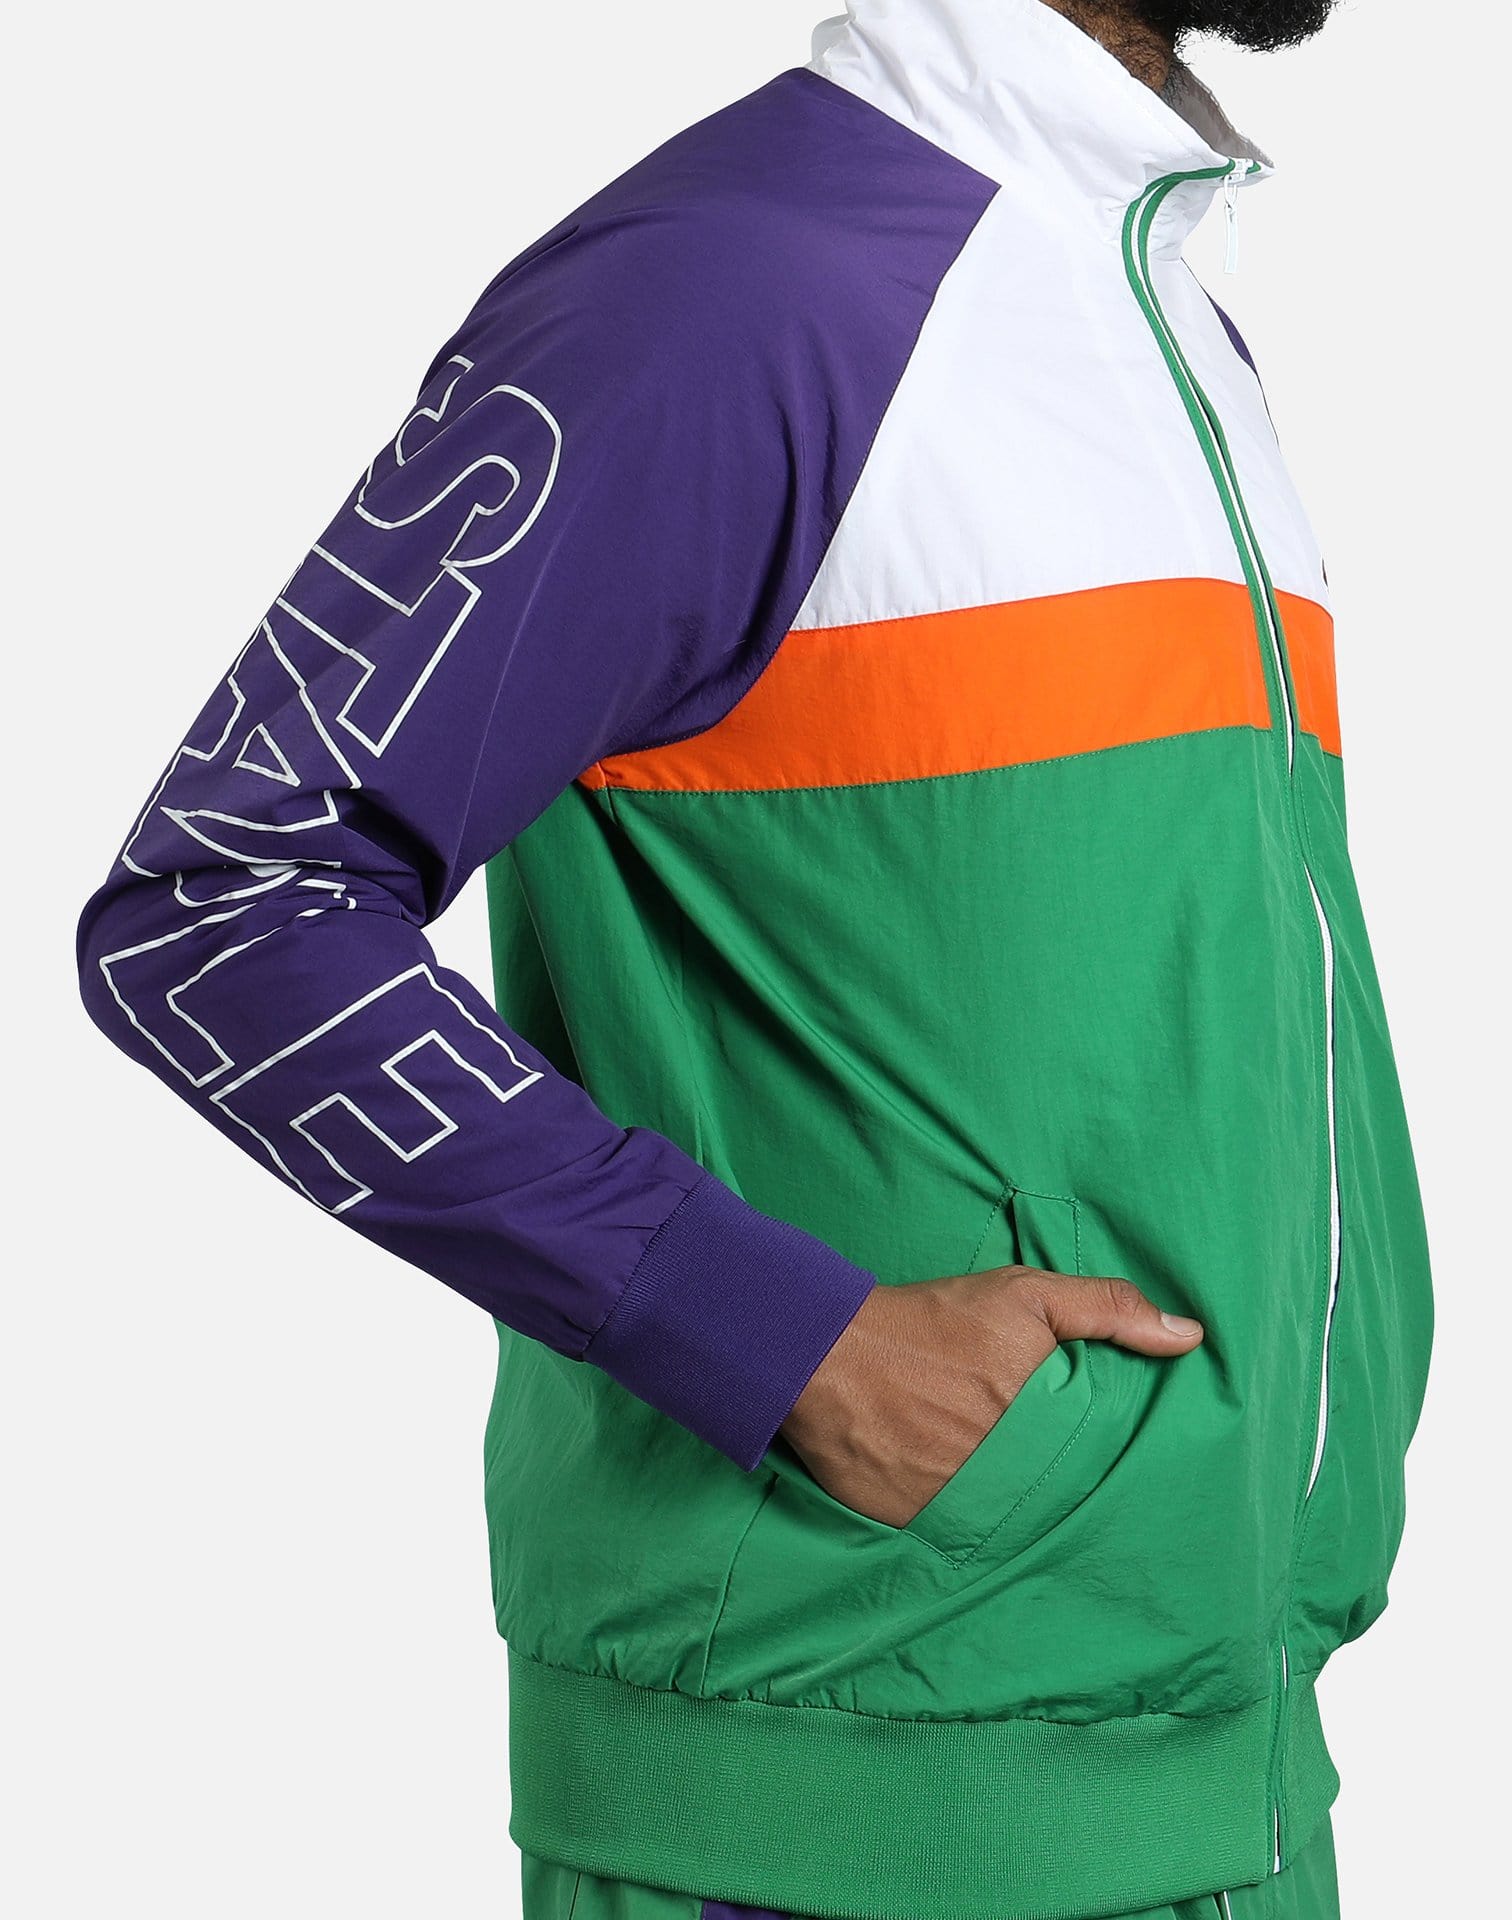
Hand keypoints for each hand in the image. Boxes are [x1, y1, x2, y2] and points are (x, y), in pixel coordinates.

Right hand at [778, 1265, 1203, 1526]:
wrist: (826, 1351)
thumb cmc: (932, 1319)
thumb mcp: (1024, 1294)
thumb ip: (1108, 1310)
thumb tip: (1189, 1337)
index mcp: (1044, 1426)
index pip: (1100, 1460)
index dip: (1100, 1453)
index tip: (1091, 1444)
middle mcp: (1008, 1478)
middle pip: (1057, 1494)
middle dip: (1055, 1480)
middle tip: (1034, 1455)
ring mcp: (960, 1508)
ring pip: (1010, 1519)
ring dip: (1012, 1503)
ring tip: (993, 1471)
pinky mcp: (915, 1527)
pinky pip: (956, 1533)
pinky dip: (962, 1517)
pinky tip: (955, 1487)